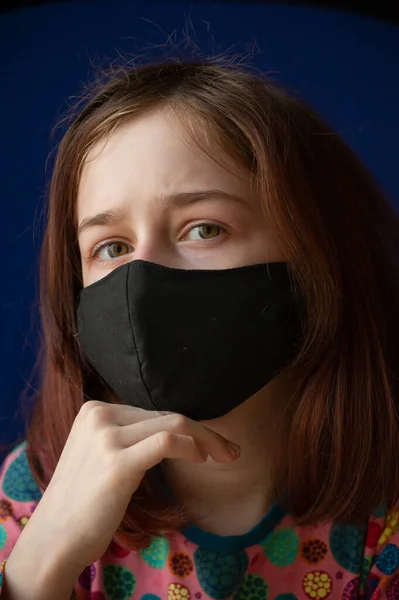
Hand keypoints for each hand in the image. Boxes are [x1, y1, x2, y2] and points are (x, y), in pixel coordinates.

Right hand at [19, 401, 239, 571]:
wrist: (54, 539)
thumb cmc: (84, 504)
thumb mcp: (101, 456)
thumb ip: (129, 437)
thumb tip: (175, 431)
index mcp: (95, 410)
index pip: (154, 412)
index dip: (188, 426)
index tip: (213, 442)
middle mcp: (98, 415)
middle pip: (166, 415)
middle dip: (205, 432)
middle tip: (230, 451)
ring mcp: (106, 436)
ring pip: (173, 424)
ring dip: (207, 440)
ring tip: (226, 456)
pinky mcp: (117, 462)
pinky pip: (167, 442)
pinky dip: (192, 447)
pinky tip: (203, 459)